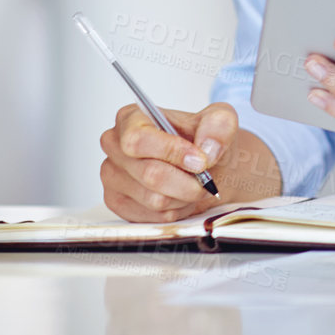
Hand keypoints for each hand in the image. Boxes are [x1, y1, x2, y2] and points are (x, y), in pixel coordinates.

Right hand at [98, 102, 237, 221]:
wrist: (207, 166)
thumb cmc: (205, 140)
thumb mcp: (222, 120)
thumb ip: (219, 126)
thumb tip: (206, 149)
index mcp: (131, 118)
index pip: (138, 139)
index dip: (171, 152)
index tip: (199, 161)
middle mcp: (115, 146)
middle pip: (149, 174)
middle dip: (186, 181)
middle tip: (205, 179)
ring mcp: (112, 176)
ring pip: (153, 199)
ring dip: (184, 197)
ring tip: (193, 185)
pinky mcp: (116, 202)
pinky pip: (151, 217)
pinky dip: (175, 211)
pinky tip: (180, 197)